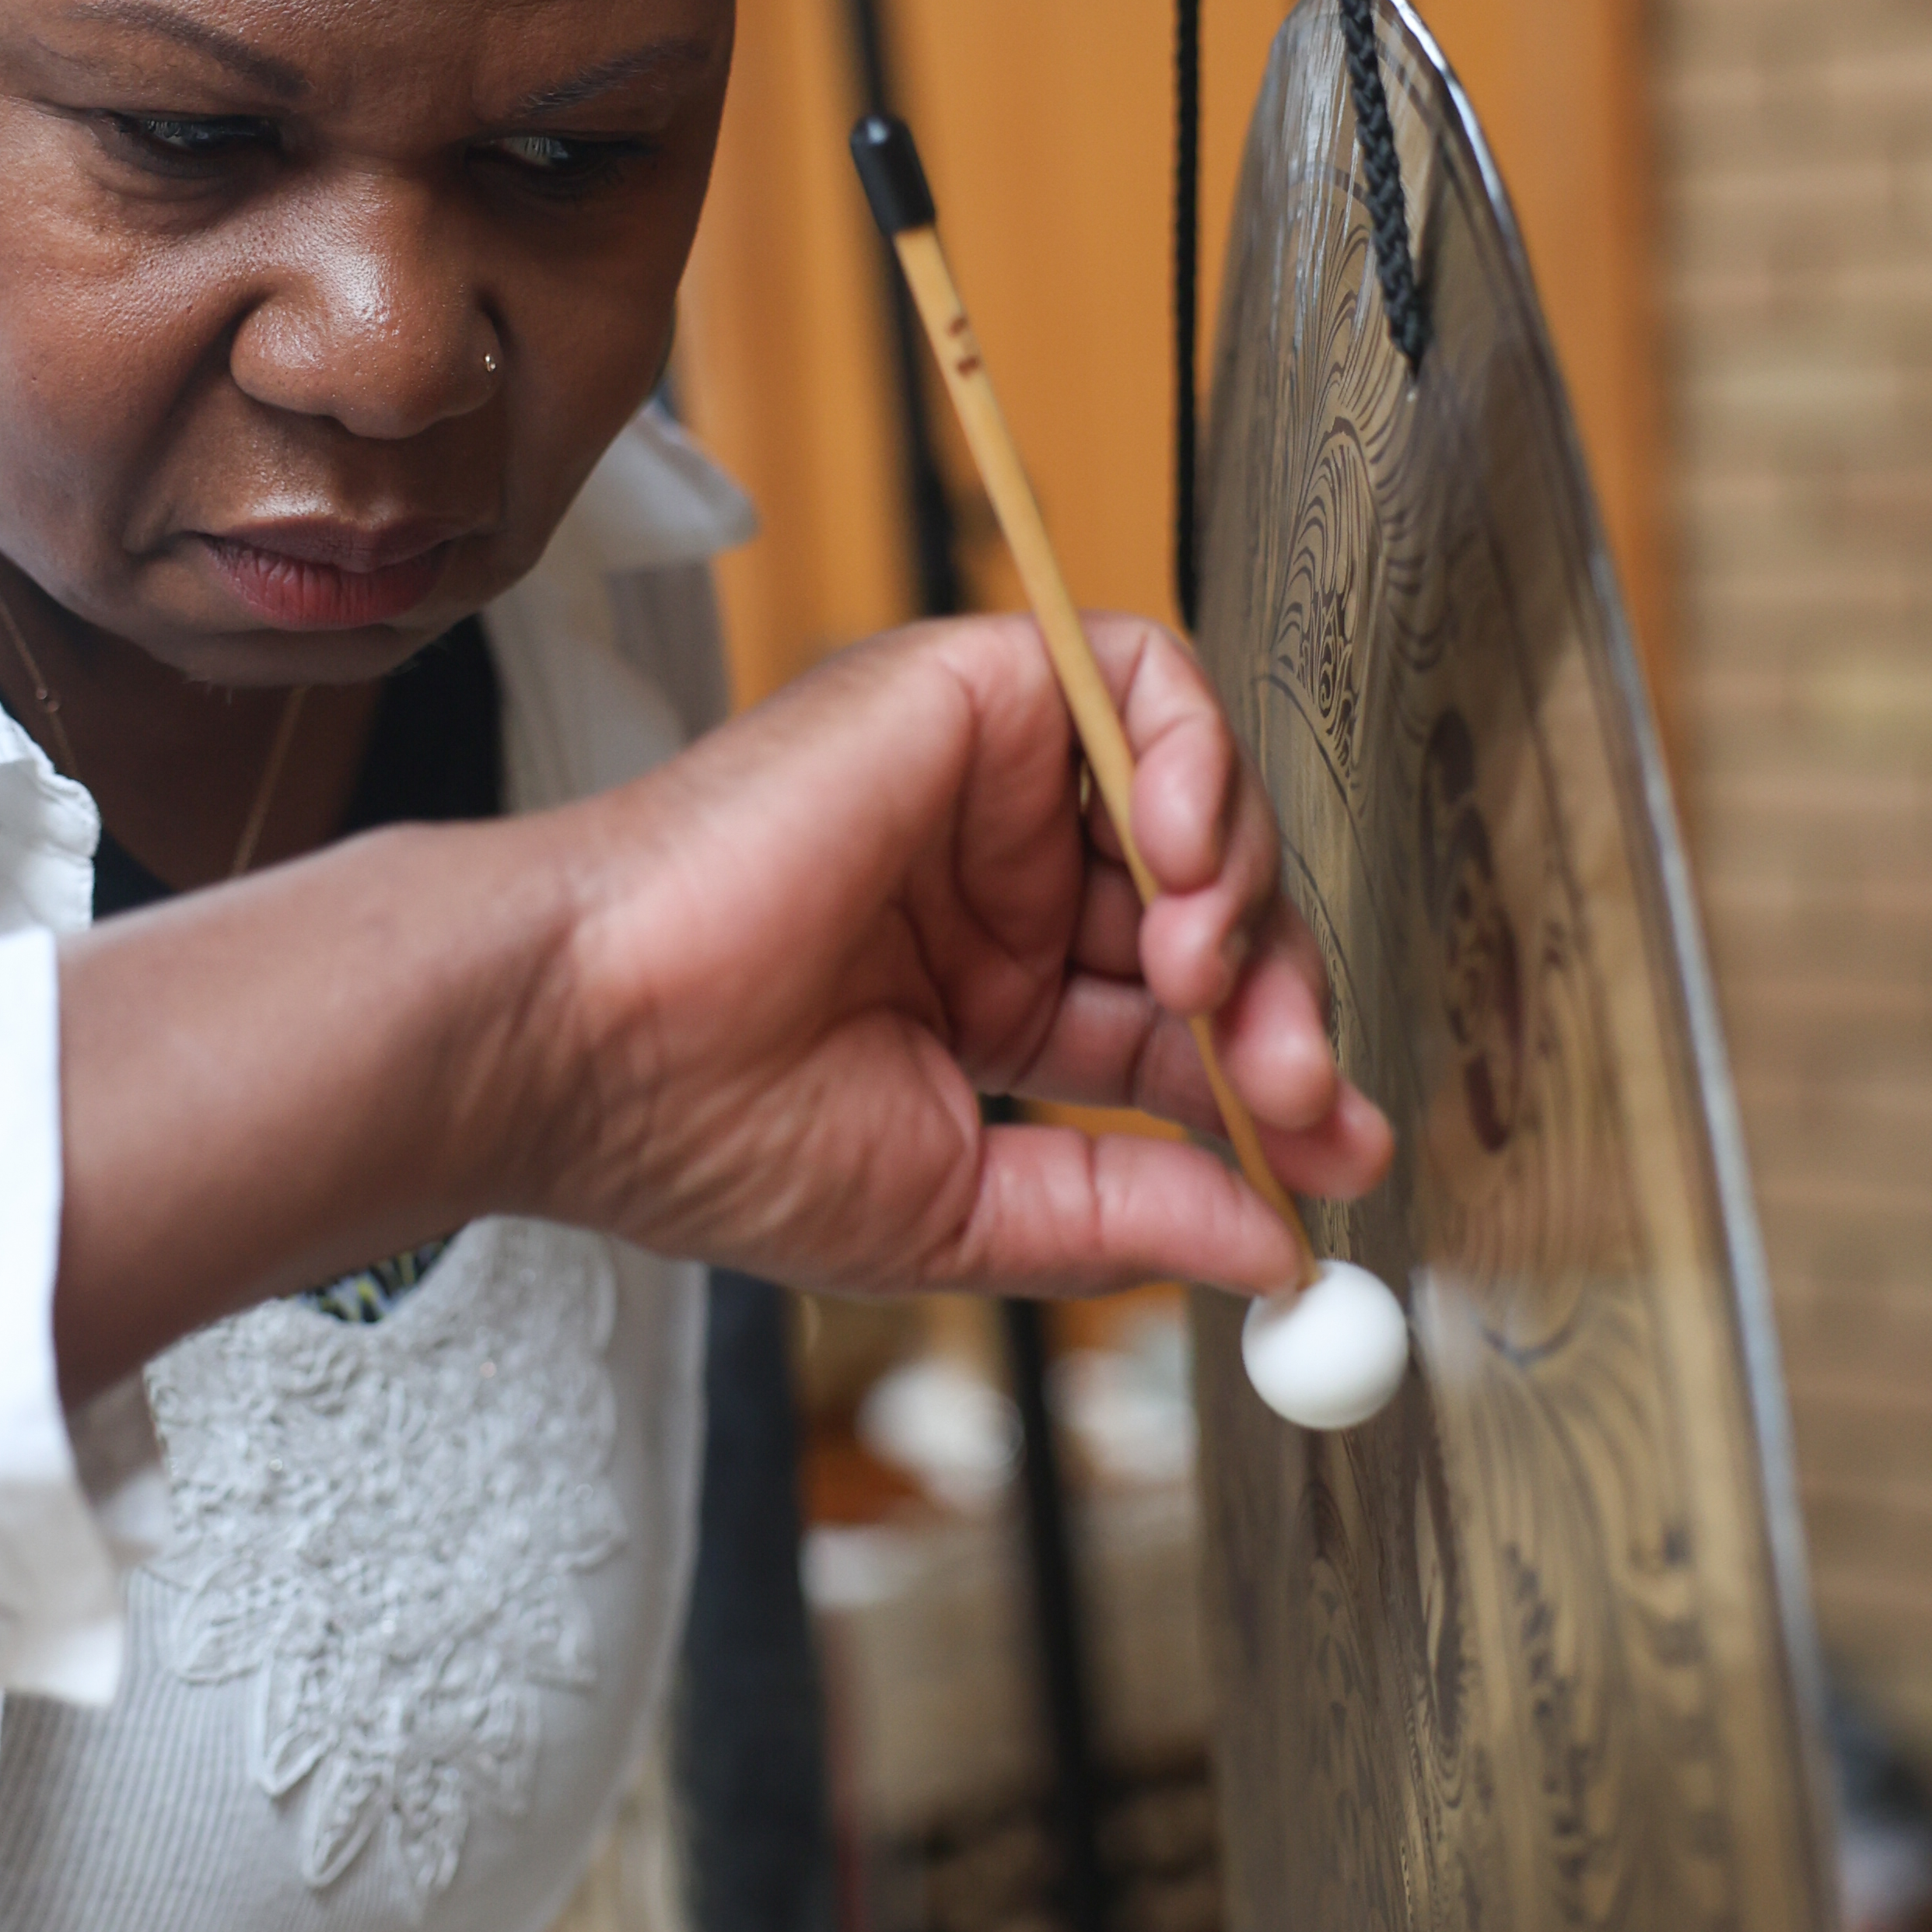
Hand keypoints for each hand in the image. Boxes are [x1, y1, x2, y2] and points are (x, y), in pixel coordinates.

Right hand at [57, 604, 1388, 1391]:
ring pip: (1203, 798)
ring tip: (1208, 986)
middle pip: (1217, 911)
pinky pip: (1143, 677)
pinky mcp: (969, 693)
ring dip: (1249, 895)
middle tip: (1297, 1090)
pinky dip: (1199, 757)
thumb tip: (1280, 1253)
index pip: (1183, 1027)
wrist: (585, 1044)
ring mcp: (989, 787)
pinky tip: (1184, 862)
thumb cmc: (707, 1133)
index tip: (1345, 1156)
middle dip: (1284, 1005)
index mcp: (989, 999)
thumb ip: (1125, 1213)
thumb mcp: (962, 1208)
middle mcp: (1000, 884)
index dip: (1277, 1082)